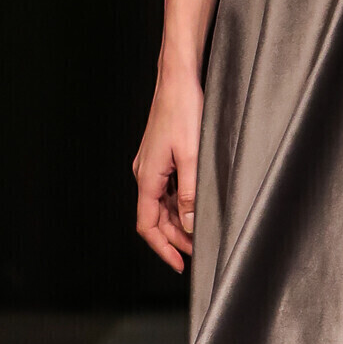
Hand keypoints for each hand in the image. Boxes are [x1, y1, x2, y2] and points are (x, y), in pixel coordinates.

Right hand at [133, 70, 203, 273]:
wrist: (177, 80)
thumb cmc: (183, 110)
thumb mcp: (192, 156)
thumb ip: (190, 193)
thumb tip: (188, 224)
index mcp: (147, 177)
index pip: (147, 225)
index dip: (162, 248)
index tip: (179, 263)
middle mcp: (144, 174)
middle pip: (153, 218)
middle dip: (173, 238)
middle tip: (196, 251)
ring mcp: (150, 166)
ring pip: (160, 205)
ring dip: (176, 222)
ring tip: (198, 233)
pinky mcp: (159, 157)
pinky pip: (165, 190)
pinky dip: (177, 204)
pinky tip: (193, 206)